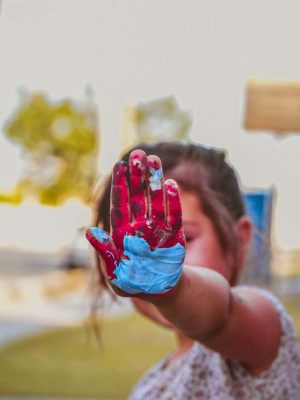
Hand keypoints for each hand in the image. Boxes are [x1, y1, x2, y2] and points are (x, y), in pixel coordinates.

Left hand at [86, 149, 185, 295]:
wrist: (160, 291)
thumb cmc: (134, 284)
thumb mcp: (115, 275)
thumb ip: (105, 254)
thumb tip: (90, 232)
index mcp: (122, 233)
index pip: (120, 204)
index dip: (120, 185)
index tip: (119, 165)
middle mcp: (139, 226)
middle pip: (138, 196)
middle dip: (137, 175)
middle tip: (138, 153)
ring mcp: (157, 229)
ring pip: (155, 200)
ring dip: (155, 180)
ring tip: (154, 159)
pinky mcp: (174, 236)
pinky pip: (174, 215)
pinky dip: (172, 201)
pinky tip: (170, 184)